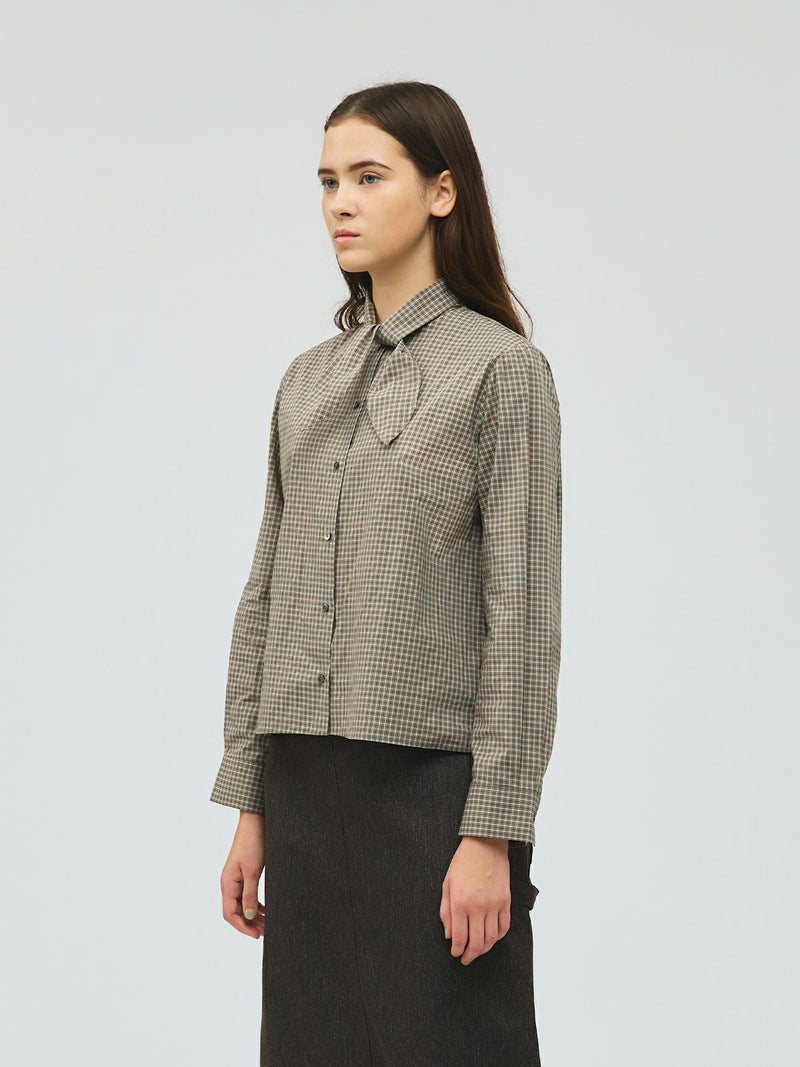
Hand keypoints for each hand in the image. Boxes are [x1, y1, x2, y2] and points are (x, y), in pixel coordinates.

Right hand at [220, 811, 264, 938]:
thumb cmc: (253, 843)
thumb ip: (250, 895)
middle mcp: (229, 883)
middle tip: (265, 932)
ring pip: (242, 904)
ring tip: (267, 924)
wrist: (254, 821)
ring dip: (253, 915)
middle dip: (249, 924)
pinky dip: (255, 904)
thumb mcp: (252, 871)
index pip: (230, 914)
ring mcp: (236, 879)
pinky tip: (265, 910)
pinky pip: (246, 895)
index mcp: (227, 884)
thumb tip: (249, 917)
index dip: (243, 927)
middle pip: (235, 912)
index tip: (256, 935)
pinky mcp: (244, 873)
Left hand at [440, 836, 509, 964]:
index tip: (455, 954)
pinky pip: (504, 926)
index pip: (459, 937)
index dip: (457, 950)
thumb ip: (446, 911)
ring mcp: (494, 905)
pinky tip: (492, 938)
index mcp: (460, 903)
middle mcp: (478, 907)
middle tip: (466, 959)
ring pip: (492, 938)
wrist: (485, 844)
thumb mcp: (447, 884)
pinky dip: (498, 937)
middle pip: (477, 942)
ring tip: (478, 951)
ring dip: (484, 949)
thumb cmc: (463, 862)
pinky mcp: (506, 901)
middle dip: (470, 955)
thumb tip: (448, 934)